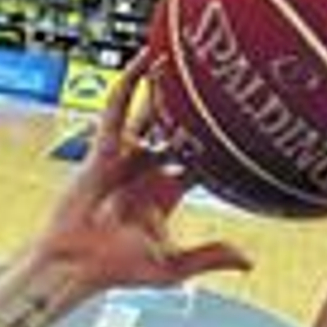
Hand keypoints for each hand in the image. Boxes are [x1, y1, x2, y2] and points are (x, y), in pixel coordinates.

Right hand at [29, 54, 250, 298]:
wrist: (75, 266)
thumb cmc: (116, 269)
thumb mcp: (171, 266)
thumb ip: (208, 257)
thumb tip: (249, 263)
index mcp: (165, 194)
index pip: (201, 159)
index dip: (222, 143)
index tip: (251, 121)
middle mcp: (147, 171)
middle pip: (179, 130)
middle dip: (199, 109)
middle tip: (227, 78)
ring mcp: (125, 159)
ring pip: (151, 114)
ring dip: (166, 88)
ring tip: (187, 56)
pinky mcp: (103, 150)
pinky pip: (117, 109)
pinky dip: (129, 83)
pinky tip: (144, 58)